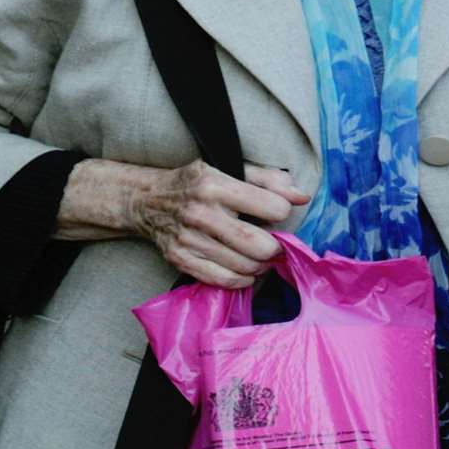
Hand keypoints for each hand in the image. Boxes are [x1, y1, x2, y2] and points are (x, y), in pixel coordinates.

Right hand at [128, 162, 310, 287]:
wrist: (146, 201)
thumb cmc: (196, 182)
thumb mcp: (229, 167)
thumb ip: (268, 180)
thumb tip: (302, 197)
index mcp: (215, 184)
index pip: (272, 207)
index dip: (282, 212)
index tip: (276, 212)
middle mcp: (201, 212)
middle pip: (258, 244)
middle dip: (276, 248)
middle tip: (275, 243)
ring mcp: (188, 239)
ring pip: (243, 266)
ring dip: (262, 265)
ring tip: (262, 256)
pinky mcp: (180, 259)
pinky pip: (222, 280)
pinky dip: (242, 279)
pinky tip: (246, 270)